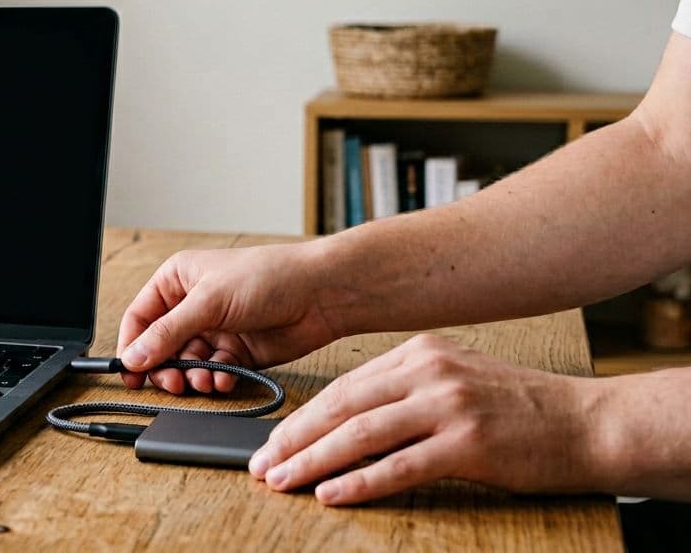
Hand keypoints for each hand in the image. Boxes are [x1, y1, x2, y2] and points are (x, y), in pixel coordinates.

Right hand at [116, 244, 341, 393]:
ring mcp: (214, 330)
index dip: (132, 346)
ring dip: (192, 376)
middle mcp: (192, 306)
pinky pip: (213, 372)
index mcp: (177, 281)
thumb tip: (134, 357)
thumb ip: (168, 333)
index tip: (130, 373)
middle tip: (172, 383)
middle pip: (160, 347)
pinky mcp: (236, 352)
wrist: (320, 294)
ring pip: (187, 364)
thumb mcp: (209, 302)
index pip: (140, 318)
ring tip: (204, 381)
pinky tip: (224, 379)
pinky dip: (215, 380)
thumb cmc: (268, 277)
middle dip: (165, 367)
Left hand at [248, 334, 600, 504]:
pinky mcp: (468, 444)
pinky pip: (399, 466)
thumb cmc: (519, 409)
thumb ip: (403, 391)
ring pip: (361, 435)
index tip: (270, 442)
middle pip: (342, 408)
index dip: (300, 418)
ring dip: (314, 462)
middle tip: (260, 465)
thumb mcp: (455, 379)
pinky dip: (360, 483)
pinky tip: (331, 495)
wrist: (587, 424)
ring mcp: (448, 406)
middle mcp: (429, 372)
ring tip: (283, 481)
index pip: (343, 388)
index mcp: (419, 353)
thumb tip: (343, 421)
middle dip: (293, 439)